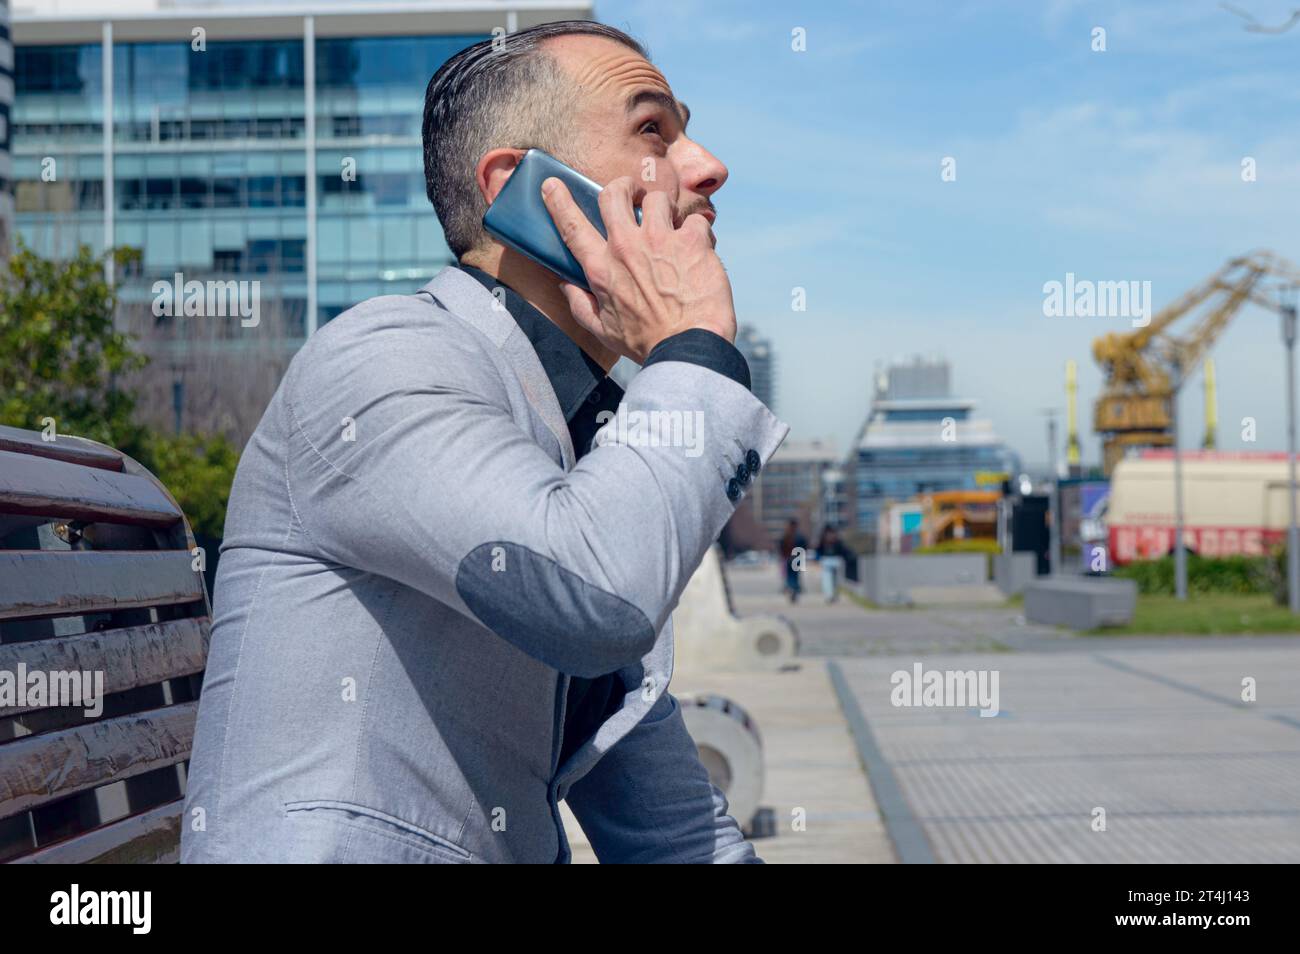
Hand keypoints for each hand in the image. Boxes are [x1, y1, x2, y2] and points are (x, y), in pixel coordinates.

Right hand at [540, 176, 735, 363]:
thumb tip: (564, 286)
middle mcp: (626, 248)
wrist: (689, 349)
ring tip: (673, 226)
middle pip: (614, 193)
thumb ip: (580, 306)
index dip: (559, 201)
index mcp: (601, 269)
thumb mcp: (604, 331)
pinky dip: (698, 232)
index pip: (572, 226)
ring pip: (657, 198)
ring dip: (665, 209)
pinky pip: (695, 220)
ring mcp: (660, 240)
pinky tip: (700, 250)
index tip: (552, 185)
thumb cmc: (647, 344)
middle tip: (633, 193)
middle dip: (623, 186)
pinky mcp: (692, 241)